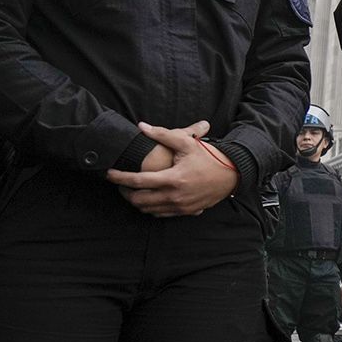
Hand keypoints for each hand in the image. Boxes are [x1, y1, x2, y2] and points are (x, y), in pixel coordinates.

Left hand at [105, 121, 238, 217]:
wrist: (232, 174)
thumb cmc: (209, 157)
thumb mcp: (187, 143)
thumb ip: (163, 134)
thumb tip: (142, 127)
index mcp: (173, 178)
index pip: (138, 181)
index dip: (120, 178)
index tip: (109, 174)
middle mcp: (175, 195)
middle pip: (139, 200)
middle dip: (125, 193)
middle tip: (120, 184)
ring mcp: (180, 206)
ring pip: (148, 210)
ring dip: (136, 201)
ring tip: (132, 190)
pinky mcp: (186, 211)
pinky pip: (160, 214)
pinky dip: (150, 208)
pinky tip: (149, 198)